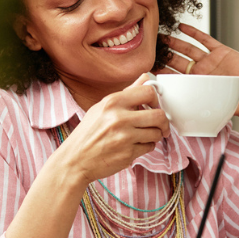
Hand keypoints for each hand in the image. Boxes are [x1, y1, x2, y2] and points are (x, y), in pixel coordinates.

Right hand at [53, 74, 169, 185]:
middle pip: (159, 115)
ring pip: (156, 133)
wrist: (75, 160)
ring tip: (143, 136)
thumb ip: (126, 93)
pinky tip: (134, 145)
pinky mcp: (128, 154)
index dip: (156, 99)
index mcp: (112, 102)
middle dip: (163, 122)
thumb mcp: (102, 108)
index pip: (148, 92)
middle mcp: (119, 118)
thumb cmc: (88, 133)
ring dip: (154, 135)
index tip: (154, 106)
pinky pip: (149, 147)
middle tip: (160, 125)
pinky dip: (146, 146)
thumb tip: (146, 78)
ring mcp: (124, 137)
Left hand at [159, 23, 238, 122]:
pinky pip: (204, 39)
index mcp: (196, 86)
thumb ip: (192, 106)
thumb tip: (173, 115)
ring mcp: (210, 61)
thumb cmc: (234, 104)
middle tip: (150, 47)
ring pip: (188, 49)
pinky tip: (181, 27)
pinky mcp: (221, 51)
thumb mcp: (209, 107)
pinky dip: (193, 32)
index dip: (162, 70)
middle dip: (164, 54)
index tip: (148, 65)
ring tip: (162, 36)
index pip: (174, 76)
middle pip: (178, 60)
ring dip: (175, 42)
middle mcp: (201, 72)